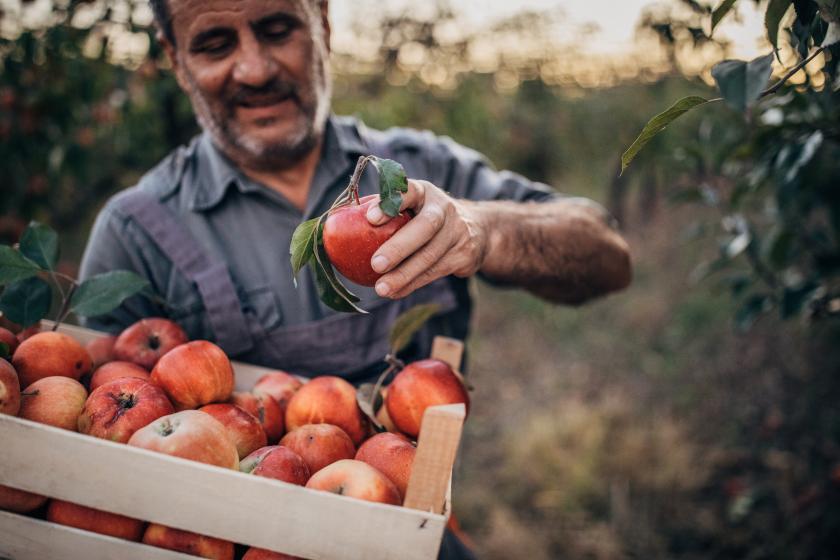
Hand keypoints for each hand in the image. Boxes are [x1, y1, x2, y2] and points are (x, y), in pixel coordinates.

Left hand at [366, 179, 487, 298]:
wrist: (476, 230)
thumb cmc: (424, 217)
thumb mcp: (411, 205)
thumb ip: (385, 212)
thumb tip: (334, 226)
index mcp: (425, 192)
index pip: (409, 191)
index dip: (391, 203)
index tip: (370, 218)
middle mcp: (444, 209)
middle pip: (425, 227)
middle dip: (399, 247)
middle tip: (375, 264)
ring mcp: (458, 232)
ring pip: (430, 257)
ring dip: (404, 275)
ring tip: (381, 288)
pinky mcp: (464, 255)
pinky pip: (434, 273)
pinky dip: (412, 284)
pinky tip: (394, 292)